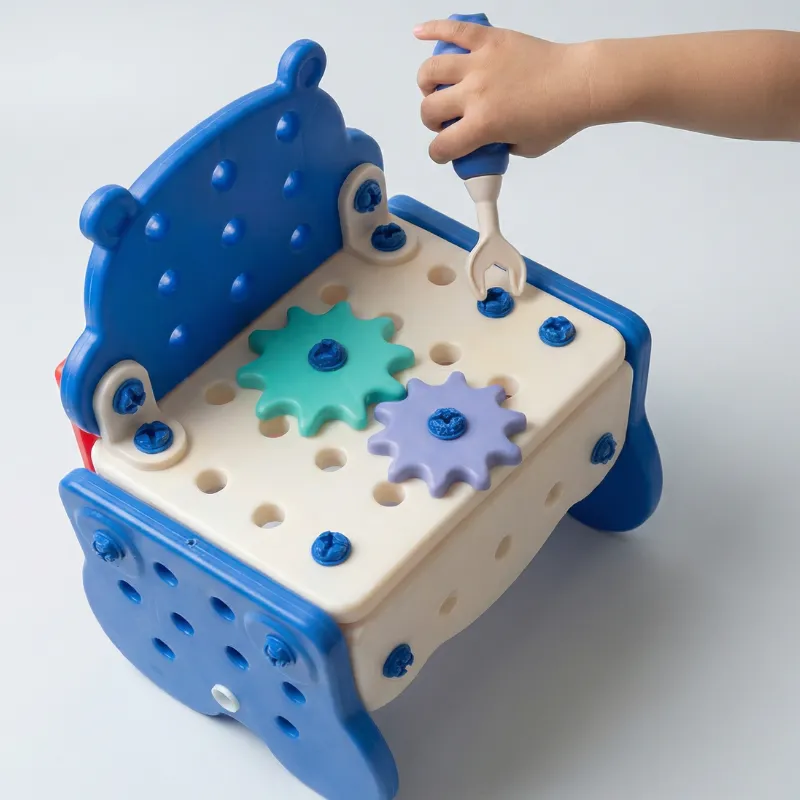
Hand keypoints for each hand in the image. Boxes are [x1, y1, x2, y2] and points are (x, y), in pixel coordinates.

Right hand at [414, 19, 594, 162]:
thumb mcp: (524, 148)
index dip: (439, 154)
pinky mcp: (489, 39)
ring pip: (432, 70)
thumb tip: (488, 137)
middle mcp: (474, 94)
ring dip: (427, 83)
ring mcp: (479, 64)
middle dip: (432, 120)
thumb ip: (499, 144)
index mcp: (483, 126)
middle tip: (446, 118)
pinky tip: (419, 32)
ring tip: (435, 86)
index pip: (442, 146)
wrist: (579, 83)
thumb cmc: (558, 119)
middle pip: (430, 109)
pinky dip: (432, 28)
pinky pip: (454, 30)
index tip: (445, 152)